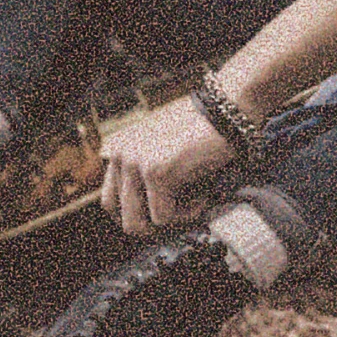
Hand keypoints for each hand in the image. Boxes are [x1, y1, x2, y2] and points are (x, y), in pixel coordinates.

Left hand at [99, 96, 235, 235]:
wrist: (228, 111)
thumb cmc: (203, 135)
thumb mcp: (163, 155)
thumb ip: (145, 178)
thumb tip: (145, 221)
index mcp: (119, 152)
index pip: (109, 202)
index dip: (135, 215)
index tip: (161, 215)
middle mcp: (120, 156)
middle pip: (120, 216)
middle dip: (149, 225)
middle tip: (177, 215)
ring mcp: (134, 163)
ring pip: (135, 224)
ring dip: (166, 223)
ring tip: (190, 204)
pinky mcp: (155, 172)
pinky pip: (162, 217)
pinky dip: (186, 215)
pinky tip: (202, 197)